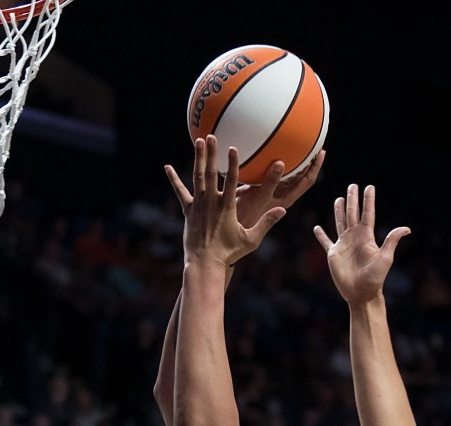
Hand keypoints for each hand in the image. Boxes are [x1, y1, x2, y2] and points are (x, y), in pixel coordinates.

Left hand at [164, 136, 285, 270]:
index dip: (232, 164)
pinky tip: (167, 167)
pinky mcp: (188, 211)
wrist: (204, 263)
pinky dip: (174, 179)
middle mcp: (211, 202)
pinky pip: (180, 192)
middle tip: (211, 135)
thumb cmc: (229, 253)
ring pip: (197, 177)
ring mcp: (198, 205)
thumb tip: (283, 210)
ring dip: (198, 158)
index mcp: (226, 207)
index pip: (230, 181)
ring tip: (198, 141)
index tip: (233, 147)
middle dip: (211, 153)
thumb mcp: (251, 240)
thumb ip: (266, 223)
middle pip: (210, 173)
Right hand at [235, 149, 324, 228]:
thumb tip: (281, 163)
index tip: (322, 151)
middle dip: (307, 160)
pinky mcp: (259, 187)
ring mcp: (271, 190)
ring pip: (287, 173)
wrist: (230, 222)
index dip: (316, 167)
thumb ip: (271, 181)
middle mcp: (281, 194)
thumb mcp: (260, 197)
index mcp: (287, 198)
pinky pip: (271, 171)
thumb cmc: (246, 215)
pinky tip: (269, 150)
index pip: (307, 181)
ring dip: (292, 159)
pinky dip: (273, 161)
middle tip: (311, 142)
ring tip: (294, 143)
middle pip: (300, 175)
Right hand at [313, 183, 409, 305]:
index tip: (369, 187)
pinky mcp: (333, 254)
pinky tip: (317, 228)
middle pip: (352, 213)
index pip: (367, 214)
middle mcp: (354, 237)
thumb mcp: (385, 258)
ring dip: (339, 211)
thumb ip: (391, 240)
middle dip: (352, 199)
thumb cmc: (375, 277)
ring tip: (338, 199)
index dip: (368, 200)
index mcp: (367, 236)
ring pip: (340, 222)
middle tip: (352, 186)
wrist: (361, 293)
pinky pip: (326, 242)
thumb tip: (407, 228)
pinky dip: (321, 235)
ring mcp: (343, 245)